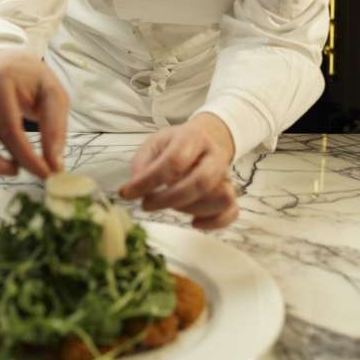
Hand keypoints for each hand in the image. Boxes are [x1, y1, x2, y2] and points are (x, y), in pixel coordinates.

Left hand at [120, 113, 237, 229]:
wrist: (206, 137)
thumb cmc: (175, 144)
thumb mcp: (154, 144)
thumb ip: (142, 164)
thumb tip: (135, 190)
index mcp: (192, 137)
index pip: (174, 161)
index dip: (149, 180)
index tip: (127, 193)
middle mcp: (214, 155)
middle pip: (201, 182)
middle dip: (170, 199)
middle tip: (147, 205)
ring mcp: (226, 174)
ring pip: (220, 198)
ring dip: (191, 209)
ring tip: (170, 205)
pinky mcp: (231, 192)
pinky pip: (231, 212)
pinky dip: (214, 223)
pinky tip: (194, 223)